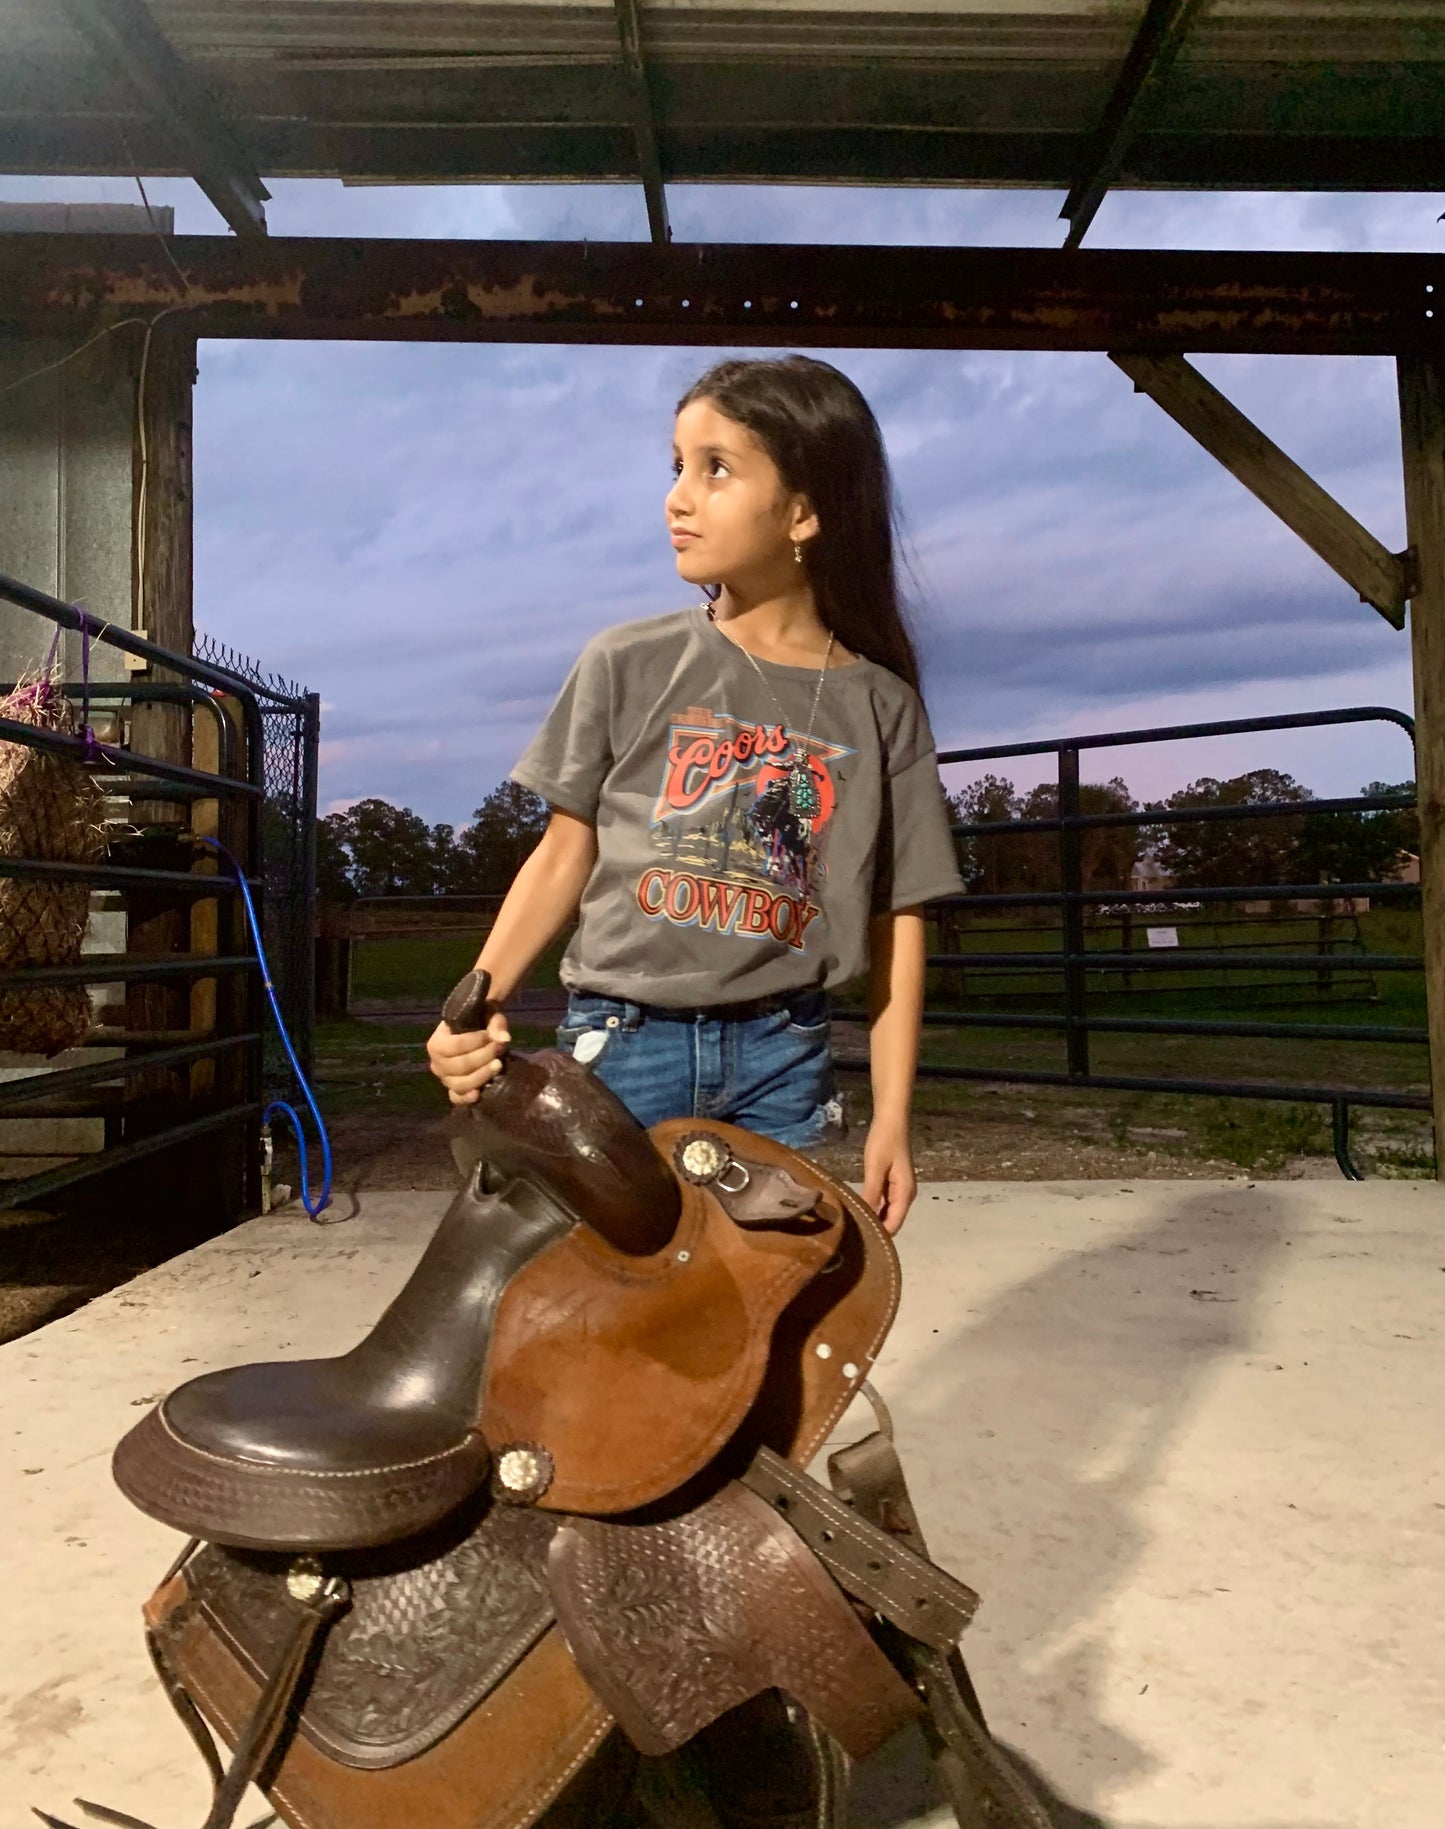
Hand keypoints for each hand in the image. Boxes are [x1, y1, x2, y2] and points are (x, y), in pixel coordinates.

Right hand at [426, 1006, 511, 1105]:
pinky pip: (457, 1098)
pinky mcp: (454, 1091)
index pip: (453, 1045)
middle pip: (458, 1066)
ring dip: (481, 1075)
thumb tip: (503, 1038)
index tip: (489, 1036)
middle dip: (482, 1057)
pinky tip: (478, 1093)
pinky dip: (466, 1098)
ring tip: (498, 1065)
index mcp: (437, 1041)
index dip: (474, 1041)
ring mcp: (445, 1079)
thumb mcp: (487, 1015)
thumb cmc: (478, 1025)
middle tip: (498, 1048)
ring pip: (459, 1084)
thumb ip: (494, 1022)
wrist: (477, 1040)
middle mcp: (437, 1062)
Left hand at [861, 1117, 916, 1235]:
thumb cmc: (884, 1141)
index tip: (858, 1242)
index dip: (879, 1236)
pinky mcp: (893, 1183)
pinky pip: (884, 1202)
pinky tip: (858, 1209)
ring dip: (873, 1218)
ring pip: (887, 1212)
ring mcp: (900, 1189)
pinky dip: (873, 1207)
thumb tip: (865, 1219)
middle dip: (875, 1229)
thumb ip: (871, 1194)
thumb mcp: (874, 1168)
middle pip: (891, 1221)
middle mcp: (905, 1195)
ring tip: (851, 1225)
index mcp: (905, 1194)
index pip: (893, 1225)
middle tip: (850, 1235)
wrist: (892, 1120)